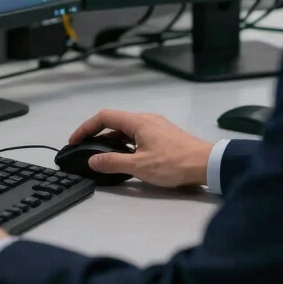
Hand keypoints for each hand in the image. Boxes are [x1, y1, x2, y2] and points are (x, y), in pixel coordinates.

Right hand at [69, 110, 212, 188]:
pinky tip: (126, 158)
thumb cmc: (174, 163)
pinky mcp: (163, 136)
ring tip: (103, 157)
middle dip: (97, 135)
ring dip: (112, 141)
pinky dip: (125, 144)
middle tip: (85, 149)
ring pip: (126, 130)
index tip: (75, 140)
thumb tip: (92, 159)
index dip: (86, 128)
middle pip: (114, 122)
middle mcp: (145, 119)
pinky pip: (137, 135)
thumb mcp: (139, 166)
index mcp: (137, 121)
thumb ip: (113, 162)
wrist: (207, 164)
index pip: (104, 117)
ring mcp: (156, 126)